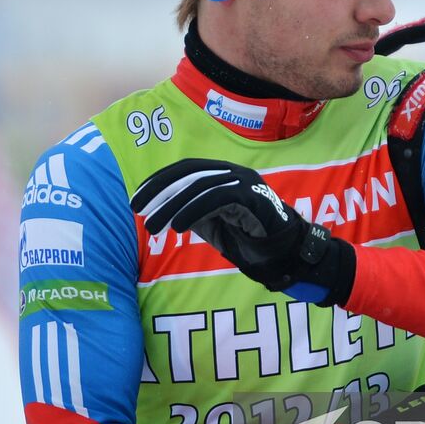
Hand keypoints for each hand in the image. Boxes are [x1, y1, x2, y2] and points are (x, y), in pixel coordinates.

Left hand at [129, 159, 354, 305]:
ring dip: (172, 206)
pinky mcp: (253, 196)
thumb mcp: (211, 224)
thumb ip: (191, 213)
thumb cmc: (249, 239)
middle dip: (159, 191)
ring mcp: (244, 181)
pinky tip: (177, 228)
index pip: (185, 169)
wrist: (286, 254)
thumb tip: (162, 210)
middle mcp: (232, 172)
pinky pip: (217, 199)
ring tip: (153, 226)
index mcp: (223, 174)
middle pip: (188, 174)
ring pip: (199, 186)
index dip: (158, 181)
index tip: (138, 198)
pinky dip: (193, 211)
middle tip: (137, 210)